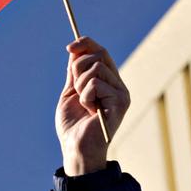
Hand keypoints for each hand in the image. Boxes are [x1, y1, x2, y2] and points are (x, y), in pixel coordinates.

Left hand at [56, 36, 129, 174]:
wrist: (75, 147)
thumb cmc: (73, 125)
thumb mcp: (70, 93)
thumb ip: (75, 73)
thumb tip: (76, 50)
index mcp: (108, 81)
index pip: (101, 52)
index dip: (86, 44)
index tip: (69, 47)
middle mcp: (118, 85)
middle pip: (100, 54)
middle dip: (79, 67)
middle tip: (75, 87)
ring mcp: (121, 93)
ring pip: (96, 67)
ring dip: (80, 85)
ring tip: (83, 103)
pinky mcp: (121, 101)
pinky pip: (96, 84)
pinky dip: (85, 96)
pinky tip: (89, 110)